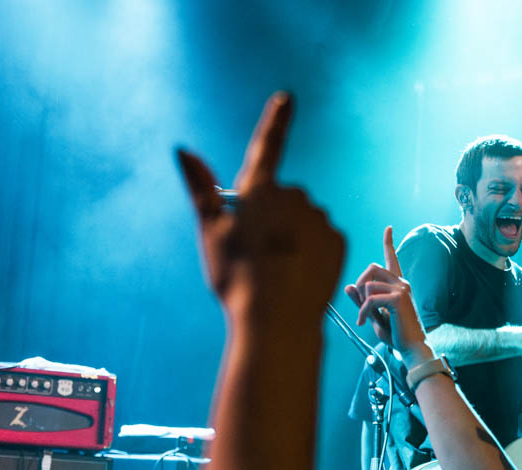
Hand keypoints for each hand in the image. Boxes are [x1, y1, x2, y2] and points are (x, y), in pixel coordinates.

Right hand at [175, 93, 343, 321]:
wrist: (277, 320)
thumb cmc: (236, 278)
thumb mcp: (211, 232)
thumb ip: (200, 188)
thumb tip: (183, 150)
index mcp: (260, 191)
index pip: (267, 145)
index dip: (276, 120)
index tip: (287, 98)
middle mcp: (294, 197)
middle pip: (283, 195)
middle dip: (273, 213)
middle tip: (257, 248)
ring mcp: (319, 218)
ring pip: (304, 217)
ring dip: (294, 233)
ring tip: (278, 266)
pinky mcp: (338, 239)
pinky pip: (324, 236)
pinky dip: (314, 248)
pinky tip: (300, 271)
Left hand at [344, 226, 431, 365]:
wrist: (412, 348)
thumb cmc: (397, 334)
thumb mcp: (375, 316)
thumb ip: (362, 301)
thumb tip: (347, 286)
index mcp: (398, 285)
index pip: (392, 259)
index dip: (388, 243)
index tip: (388, 228)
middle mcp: (402, 283)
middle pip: (372, 267)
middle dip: (360, 284)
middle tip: (360, 305)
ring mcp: (401, 289)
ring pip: (368, 284)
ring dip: (361, 303)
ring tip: (364, 319)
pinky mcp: (398, 299)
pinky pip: (370, 299)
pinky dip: (363, 312)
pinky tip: (363, 323)